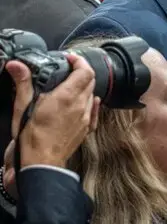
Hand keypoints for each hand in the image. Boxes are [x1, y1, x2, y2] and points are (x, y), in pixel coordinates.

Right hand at [4, 54, 98, 171]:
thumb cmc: (30, 138)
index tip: (69, 59)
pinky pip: (93, 111)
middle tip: (66, 70)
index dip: (79, 61)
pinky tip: (84, 102)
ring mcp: (85, 118)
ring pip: (91, 94)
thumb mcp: (22, 108)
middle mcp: (80, 106)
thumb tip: (16, 65)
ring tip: (67, 86)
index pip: (85, 71)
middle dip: (80, 72)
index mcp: (67, 97)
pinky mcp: (85, 129)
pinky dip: (90, 102)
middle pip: (90, 81)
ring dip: (83, 87)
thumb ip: (23, 84)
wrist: (40, 165)